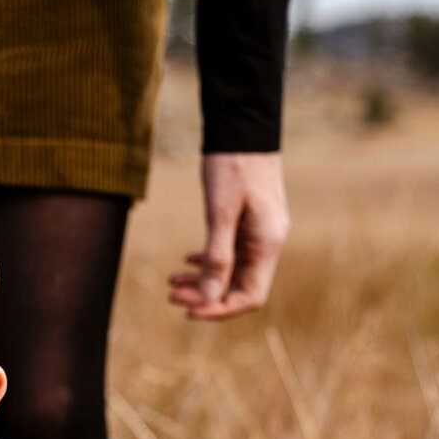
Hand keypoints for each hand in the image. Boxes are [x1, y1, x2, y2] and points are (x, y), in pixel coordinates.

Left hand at [168, 153, 289, 319]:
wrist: (244, 127)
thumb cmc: (233, 165)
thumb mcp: (221, 211)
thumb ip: (217, 256)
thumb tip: (209, 297)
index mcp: (267, 244)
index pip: (250, 297)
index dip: (219, 309)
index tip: (187, 310)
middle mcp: (267, 243)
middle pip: (238, 287)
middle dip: (205, 296)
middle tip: (171, 294)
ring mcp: (258, 233)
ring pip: (231, 272)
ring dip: (202, 280)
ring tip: (171, 281)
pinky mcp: (248, 223)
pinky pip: (230, 254)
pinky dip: (207, 261)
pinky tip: (185, 261)